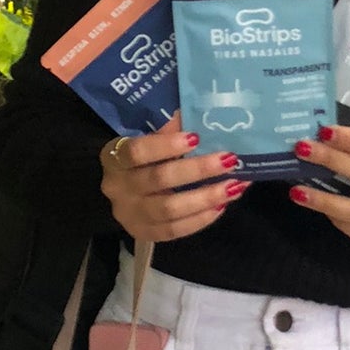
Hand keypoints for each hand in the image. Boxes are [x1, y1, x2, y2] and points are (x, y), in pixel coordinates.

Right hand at [99, 116, 247, 242]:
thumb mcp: (147, 139)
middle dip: (198, 170)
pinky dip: (201, 219)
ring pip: (170, 210)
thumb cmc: (141, 159)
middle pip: (159, 179)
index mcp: (114, 157)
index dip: (166, 145)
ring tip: (235, 186)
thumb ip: (169, 129)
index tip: (196, 137)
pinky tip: (222, 205)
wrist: (123, 192)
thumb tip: (201, 115)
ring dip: (206, 197)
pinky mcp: (144, 233)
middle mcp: (118, 188)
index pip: (138, 151)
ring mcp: (130, 215)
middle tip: (229, 160)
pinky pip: (175, 230)